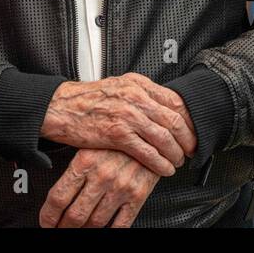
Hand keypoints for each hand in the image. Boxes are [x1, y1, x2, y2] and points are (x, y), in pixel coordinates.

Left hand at [39, 148, 159, 227]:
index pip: (58, 198)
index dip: (48, 216)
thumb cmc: (118, 137)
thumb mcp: (92, 143)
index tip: (46, 222)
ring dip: (84, 230)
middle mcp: (102, 175)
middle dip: (63, 227)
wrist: (152, 130)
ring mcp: (121, 187)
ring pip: (95, 223)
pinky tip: (103, 230)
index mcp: (85, 161)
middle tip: (60, 229)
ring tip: (80, 229)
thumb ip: (75, 167)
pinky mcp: (138, 195)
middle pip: (74, 215)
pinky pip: (120, 225)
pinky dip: (109, 232)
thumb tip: (57, 194)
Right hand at [41, 73, 196, 176]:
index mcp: (138, 83)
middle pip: (174, 120)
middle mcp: (135, 96)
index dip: (189, 120)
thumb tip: (163, 106)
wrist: (60, 107)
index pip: (175, 101)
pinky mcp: (116, 134)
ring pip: (163, 137)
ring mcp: (127, 115)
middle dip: (187, 139)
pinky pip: (147, 151)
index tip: (193, 131)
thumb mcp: (119, 86)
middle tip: (191, 149)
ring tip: (178, 161)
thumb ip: (141, 94)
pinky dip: (160, 162)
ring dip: (175, 153)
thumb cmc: (87, 99)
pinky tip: (164, 168)